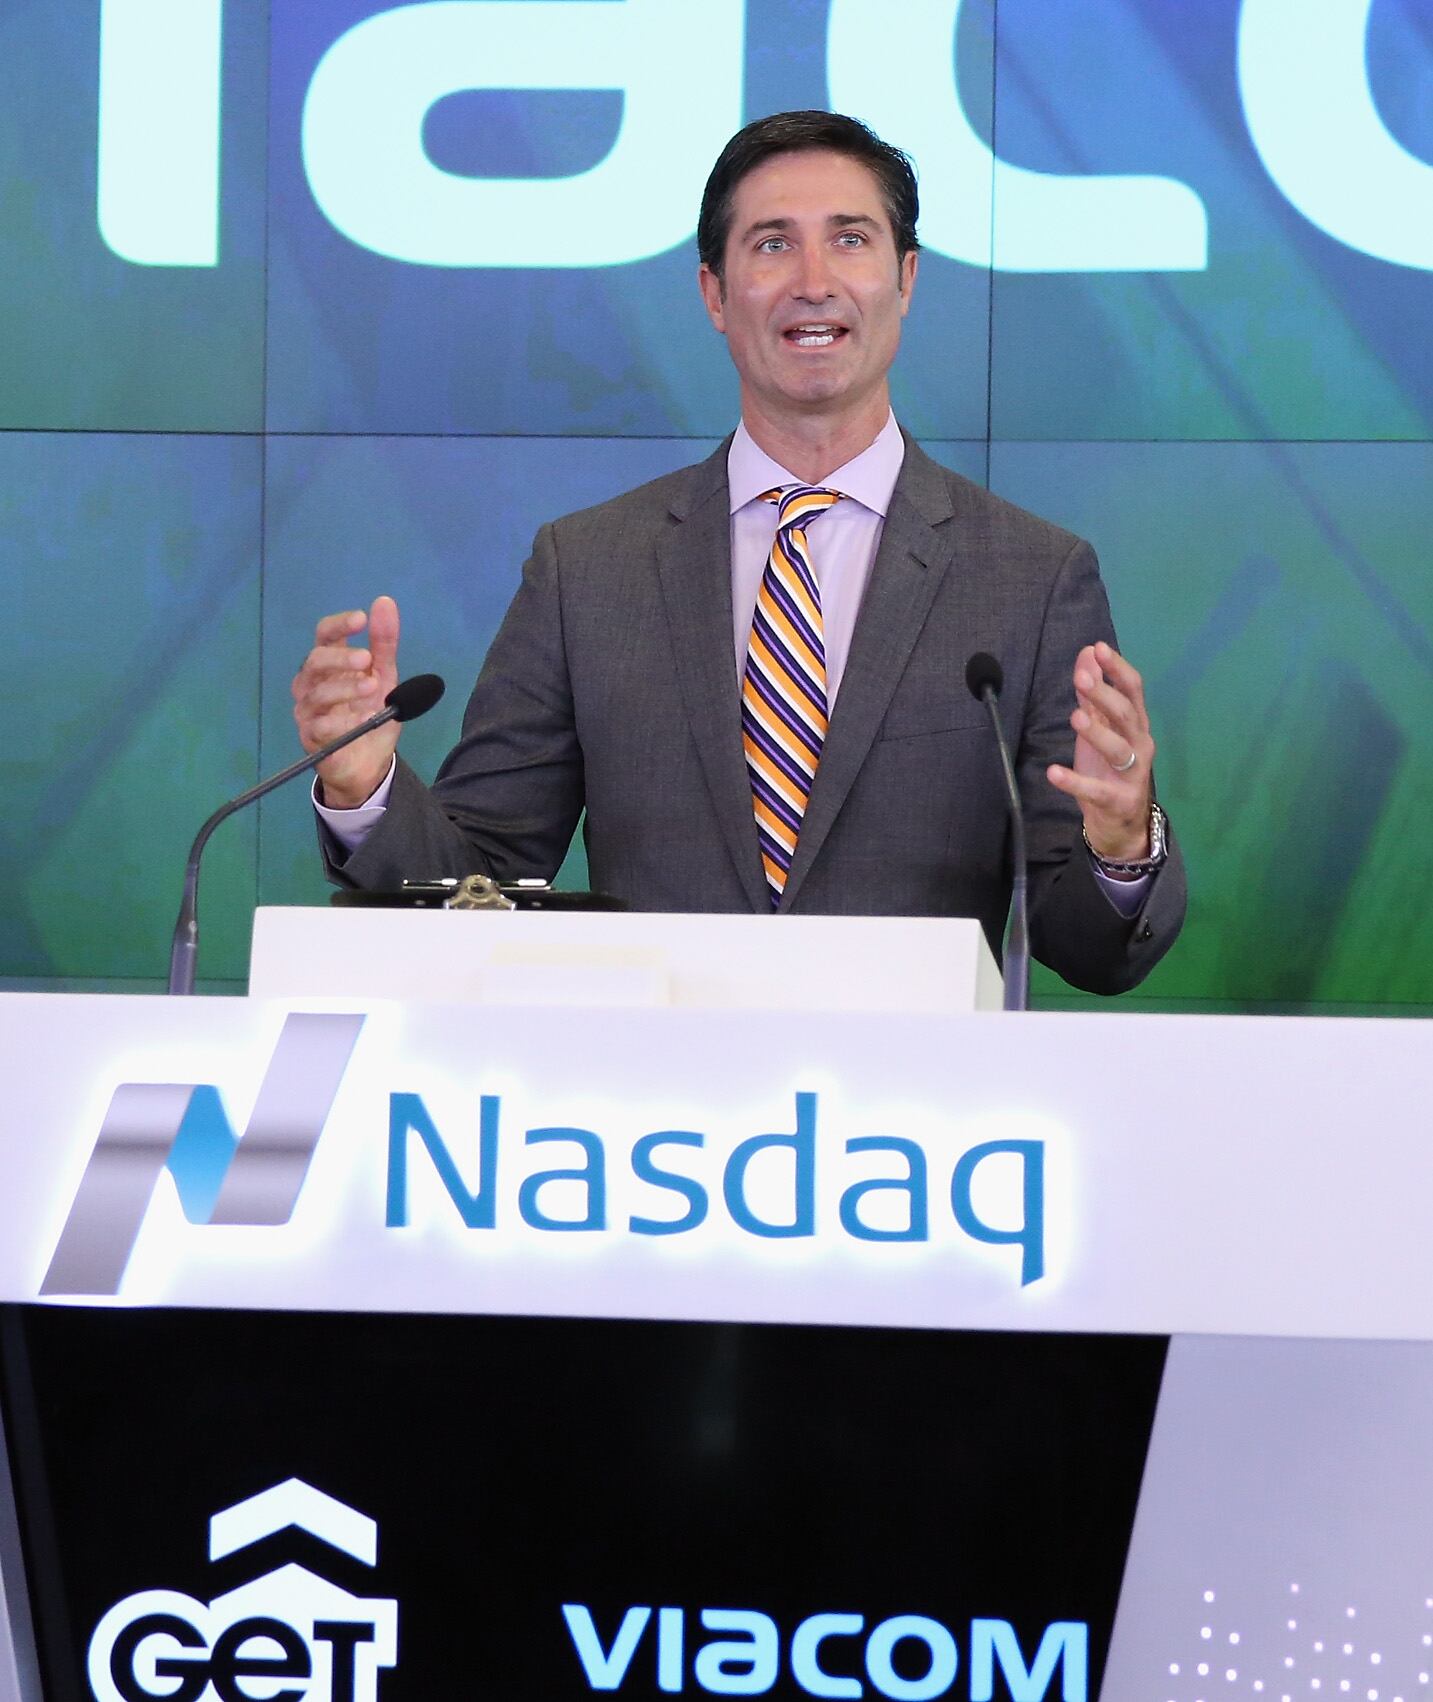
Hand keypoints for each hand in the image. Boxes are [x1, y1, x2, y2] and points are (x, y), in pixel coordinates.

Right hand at [291, 595, 400, 808]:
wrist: (369, 761)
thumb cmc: (370, 713)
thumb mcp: (384, 676)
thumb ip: (384, 643)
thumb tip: (385, 602)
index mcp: (329, 663)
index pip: (324, 635)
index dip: (339, 625)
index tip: (361, 619)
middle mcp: (312, 683)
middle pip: (315, 661)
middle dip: (340, 658)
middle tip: (366, 658)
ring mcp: (308, 710)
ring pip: (317, 693)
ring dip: (345, 688)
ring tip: (373, 688)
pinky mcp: (311, 737)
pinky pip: (320, 726)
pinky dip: (342, 721)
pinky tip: (363, 719)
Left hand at [1046, 641, 1153, 863]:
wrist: (1122, 821)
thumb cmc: (1109, 767)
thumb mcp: (1101, 726)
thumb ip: (1093, 692)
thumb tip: (1088, 651)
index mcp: (1136, 724)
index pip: (1133, 690)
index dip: (1118, 668)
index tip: (1099, 648)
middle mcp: (1140, 745)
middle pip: (1126, 715)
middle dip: (1105, 695)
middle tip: (1082, 678)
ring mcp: (1132, 774)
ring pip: (1118, 749)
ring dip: (1097, 733)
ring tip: (1076, 717)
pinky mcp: (1117, 800)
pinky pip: (1096, 791)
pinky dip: (1074, 782)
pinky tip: (1054, 773)